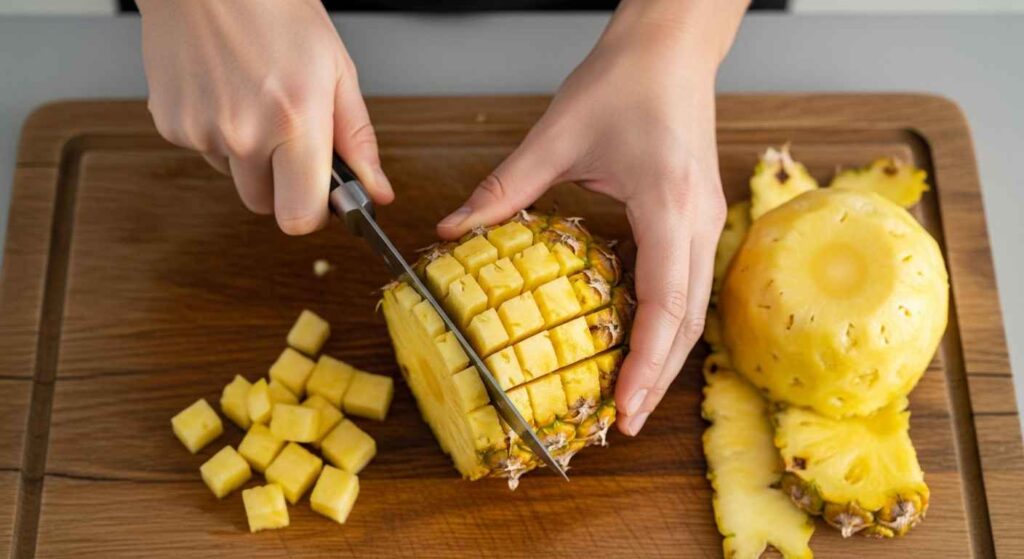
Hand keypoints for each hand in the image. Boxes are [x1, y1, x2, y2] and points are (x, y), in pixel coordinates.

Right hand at [138, 0, 392, 233]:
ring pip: (235, 177)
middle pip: (265, 205)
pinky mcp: (171, 124)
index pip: (300, 217)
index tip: (320, 194)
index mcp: (294, 121)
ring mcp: (202, 131)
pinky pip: (205, 151)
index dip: (312, 211)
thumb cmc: (274, 9)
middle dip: (282, 184)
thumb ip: (357, 139)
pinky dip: (217, 132)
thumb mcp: (336, 70)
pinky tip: (225, 91)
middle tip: (288, 137)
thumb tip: (377, 191)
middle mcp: (244, 133)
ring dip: (248, 155)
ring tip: (254, 100)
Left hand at [437, 0, 745, 435]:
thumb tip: (454, 230)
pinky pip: (687, 285)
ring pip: (693, 309)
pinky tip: (638, 342)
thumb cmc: (624, 81)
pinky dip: (666, 324)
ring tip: (629, 395)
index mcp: (667, 205)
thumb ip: (503, 190)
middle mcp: (698, 222)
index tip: (622, 405)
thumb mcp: (555, 136)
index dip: (646, 362)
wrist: (671, 47)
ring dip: (665, 356)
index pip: (666, 303)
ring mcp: (705, 222)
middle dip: (657, 377)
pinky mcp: (697, 219)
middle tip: (621, 422)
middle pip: (687, 321)